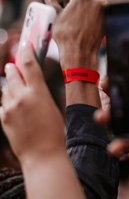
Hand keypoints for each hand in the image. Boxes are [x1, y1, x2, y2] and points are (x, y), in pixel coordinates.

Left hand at [1, 44, 66, 163]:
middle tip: (13, 65)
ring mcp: (9, 108)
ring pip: (5, 90)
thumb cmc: (54, 132)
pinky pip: (2, 105)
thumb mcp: (51, 106)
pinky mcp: (3, 119)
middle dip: (13, 69)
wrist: (42, 154)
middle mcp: (21, 97)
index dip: (26, 52)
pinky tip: (13, 108)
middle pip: (12, 75)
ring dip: (10, 87)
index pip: (29, 65)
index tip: (25, 44)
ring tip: (16, 90)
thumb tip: (33, 86)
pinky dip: (7, 103)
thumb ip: (40, 93)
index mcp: (38, 92)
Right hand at [51, 0, 104, 69]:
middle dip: (76, 0)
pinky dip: (89, 17)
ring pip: (91, 6)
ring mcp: (103, 12)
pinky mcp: (106, 20)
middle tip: (66, 8)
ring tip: (72, 20)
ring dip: (82, 10)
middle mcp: (97, 2)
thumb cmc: (66, 34)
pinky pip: (96, 15)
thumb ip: (52, 0)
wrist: (80, 52)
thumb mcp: (54, 15)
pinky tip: (80, 26)